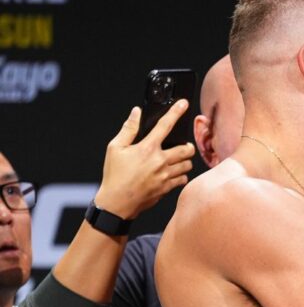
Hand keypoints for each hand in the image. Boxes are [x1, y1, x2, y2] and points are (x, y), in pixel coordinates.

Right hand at [94, 99, 195, 218]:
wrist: (117, 203)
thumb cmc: (114, 175)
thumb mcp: (115, 148)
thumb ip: (128, 129)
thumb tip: (136, 112)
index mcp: (147, 148)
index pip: (165, 125)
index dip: (176, 111)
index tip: (184, 103)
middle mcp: (159, 161)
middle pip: (186, 148)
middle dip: (187, 146)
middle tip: (182, 146)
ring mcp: (165, 176)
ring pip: (187, 164)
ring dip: (185, 161)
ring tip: (177, 161)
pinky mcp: (167, 188)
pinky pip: (183, 179)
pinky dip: (181, 176)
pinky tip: (173, 175)